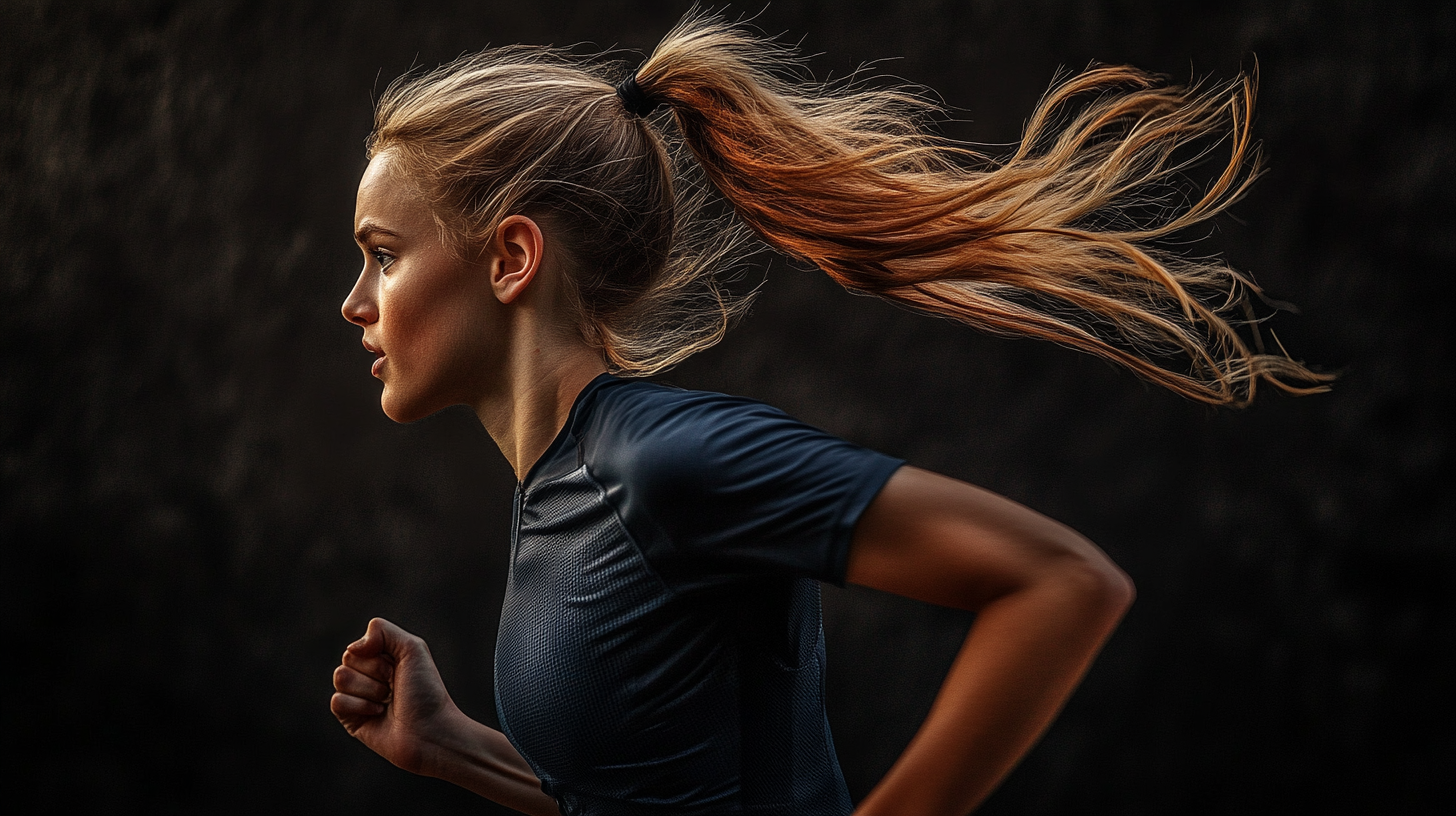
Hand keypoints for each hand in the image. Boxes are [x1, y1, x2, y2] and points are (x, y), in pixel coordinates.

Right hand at [331, 617, 460, 775]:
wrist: (430, 731)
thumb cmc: (426, 690)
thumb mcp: (412, 648)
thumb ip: (381, 631)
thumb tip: (352, 648)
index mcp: (383, 657)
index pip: (360, 644)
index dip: (378, 657)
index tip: (398, 669)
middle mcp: (369, 675)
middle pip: (347, 659)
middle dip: (375, 673)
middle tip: (394, 686)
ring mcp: (358, 696)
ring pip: (340, 678)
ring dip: (369, 690)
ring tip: (387, 701)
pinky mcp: (351, 719)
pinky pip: (337, 701)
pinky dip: (359, 707)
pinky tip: (378, 714)